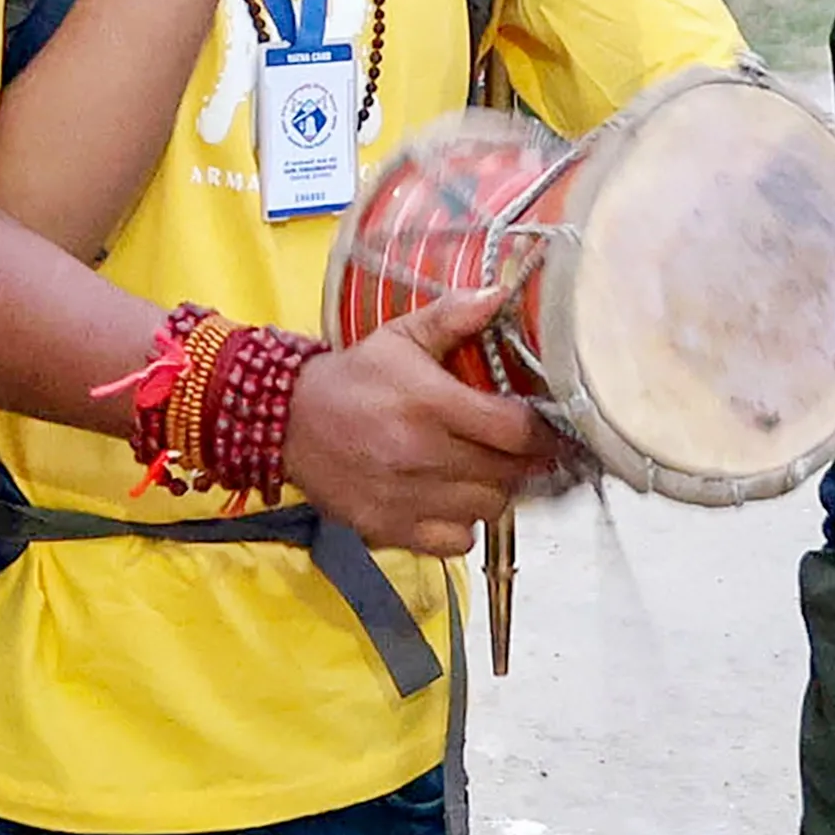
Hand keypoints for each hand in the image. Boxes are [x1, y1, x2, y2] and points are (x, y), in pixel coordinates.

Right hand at [280, 290, 560, 555]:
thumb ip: (452, 317)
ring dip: (494, 492)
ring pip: (488, 509)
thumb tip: (499, 292)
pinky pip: (457, 542)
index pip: (515, 431)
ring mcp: (406, 497)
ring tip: (481, 471)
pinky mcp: (391, 529)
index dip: (541, 433)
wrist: (288, 423)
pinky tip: (452, 501)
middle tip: (514, 449)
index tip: (546, 429)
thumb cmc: (353, 379)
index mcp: (430, 403)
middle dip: (521, 462)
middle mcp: (422, 454)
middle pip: (508, 473)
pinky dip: (463, 527)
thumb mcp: (399, 337)